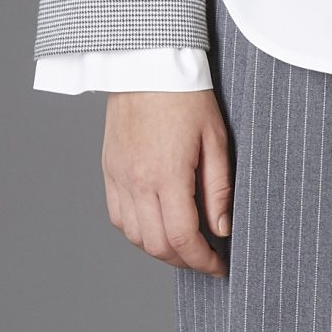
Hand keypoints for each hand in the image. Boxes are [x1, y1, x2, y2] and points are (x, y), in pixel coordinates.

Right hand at [101, 90, 233, 275]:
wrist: (146, 64)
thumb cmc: (186, 96)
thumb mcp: (216, 141)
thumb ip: (219, 189)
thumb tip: (222, 229)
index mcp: (167, 175)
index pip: (183, 238)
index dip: (203, 262)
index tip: (219, 267)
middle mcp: (137, 182)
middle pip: (157, 245)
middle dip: (185, 261)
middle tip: (206, 260)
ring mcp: (119, 177)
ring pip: (135, 236)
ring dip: (160, 249)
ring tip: (185, 244)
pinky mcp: (109, 170)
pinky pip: (118, 217)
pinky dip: (138, 232)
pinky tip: (157, 226)